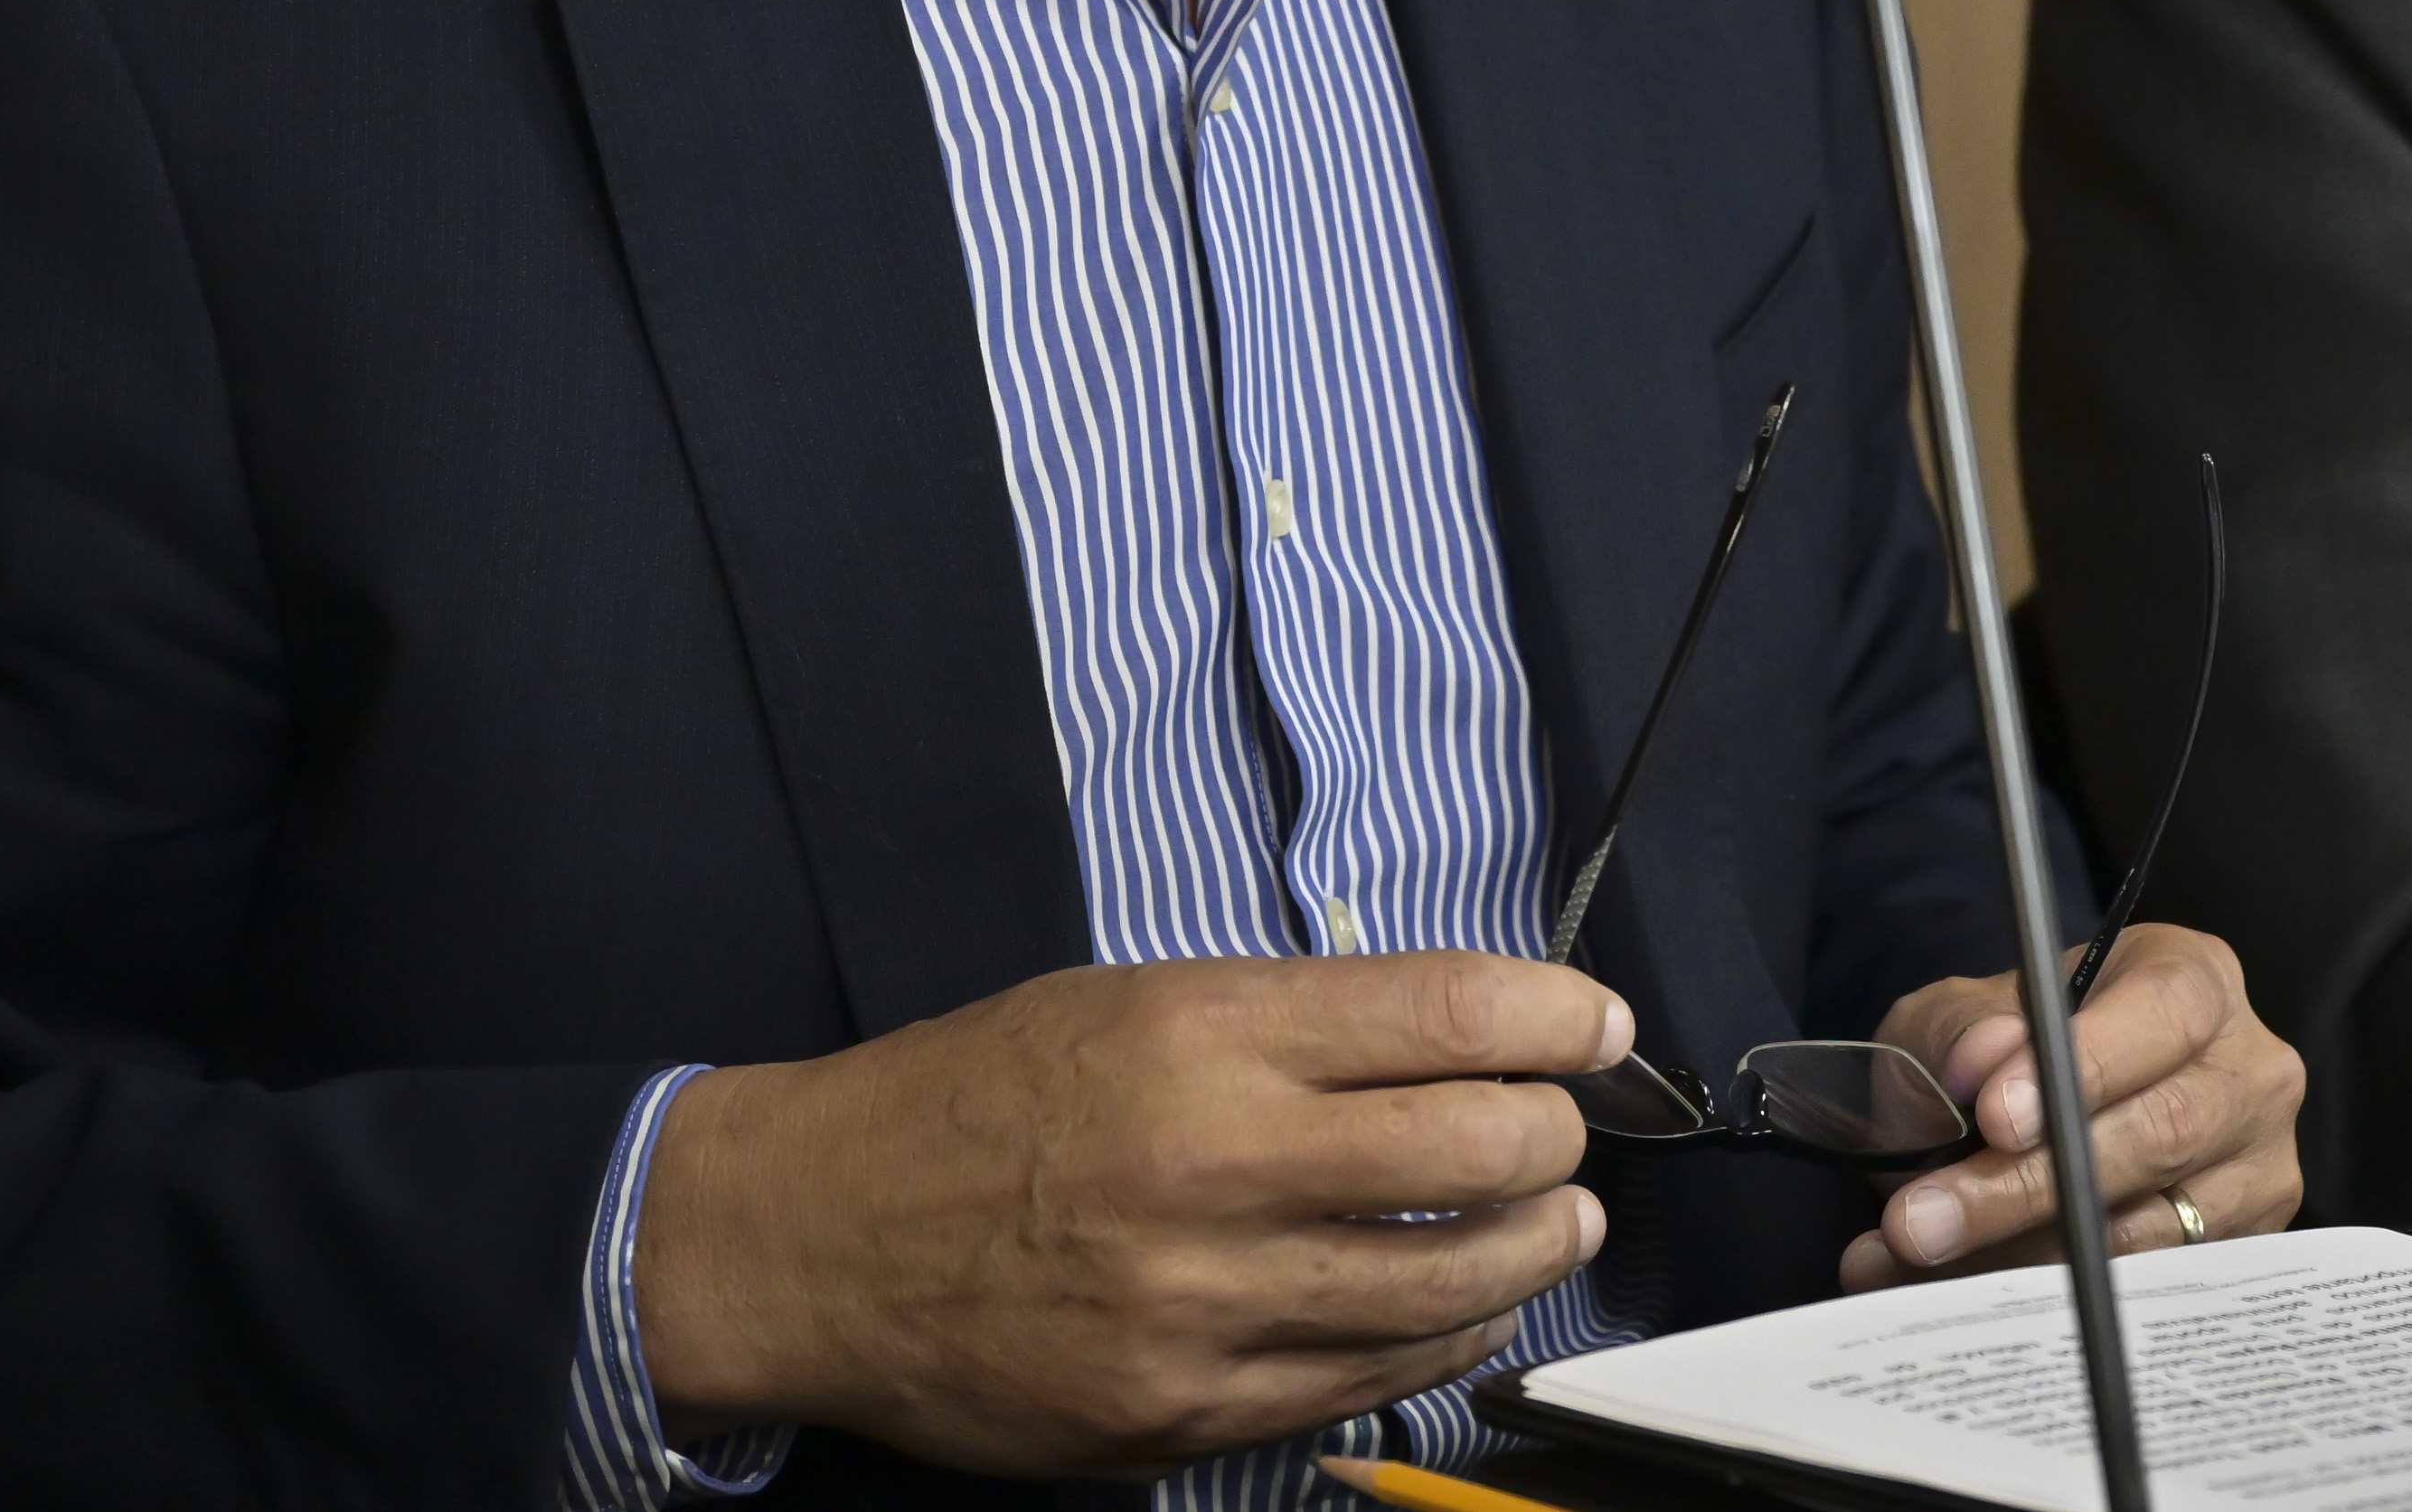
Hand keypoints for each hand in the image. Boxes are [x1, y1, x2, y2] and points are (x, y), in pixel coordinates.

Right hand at [635, 951, 1629, 1470]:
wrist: (816, 1238)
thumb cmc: (979, 1098)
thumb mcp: (1137, 998)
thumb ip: (1302, 1021)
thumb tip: (1469, 1033)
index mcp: (1205, 1036)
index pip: (1449, 1014)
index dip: (1558, 1019)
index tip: (1594, 1027)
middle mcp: (1214, 1166)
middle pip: (1477, 1152)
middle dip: (1559, 1137)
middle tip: (1568, 1128)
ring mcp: (1200, 1306)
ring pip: (1445, 1288)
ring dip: (1533, 1249)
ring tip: (1556, 1220)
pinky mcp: (1180, 1413)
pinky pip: (1366, 1384)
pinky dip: (1443, 1343)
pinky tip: (1467, 1311)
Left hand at [1837, 924, 2308, 1289]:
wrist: (2027, 1126)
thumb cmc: (2005, 1056)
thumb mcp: (1958, 1017)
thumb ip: (1961, 1028)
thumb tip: (1984, 1061)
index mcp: (2194, 981)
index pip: (2164, 1013)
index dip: (2087, 1066)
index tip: (1996, 1118)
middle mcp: (2248, 1071)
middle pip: (2165, 1132)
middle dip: (2031, 1187)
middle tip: (1922, 1220)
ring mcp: (2257, 1168)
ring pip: (2154, 1229)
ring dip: (2023, 1254)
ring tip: (1919, 1259)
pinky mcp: (2243, 1251)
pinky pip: (2149, 1290)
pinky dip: (2052, 1298)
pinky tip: (1968, 1287)